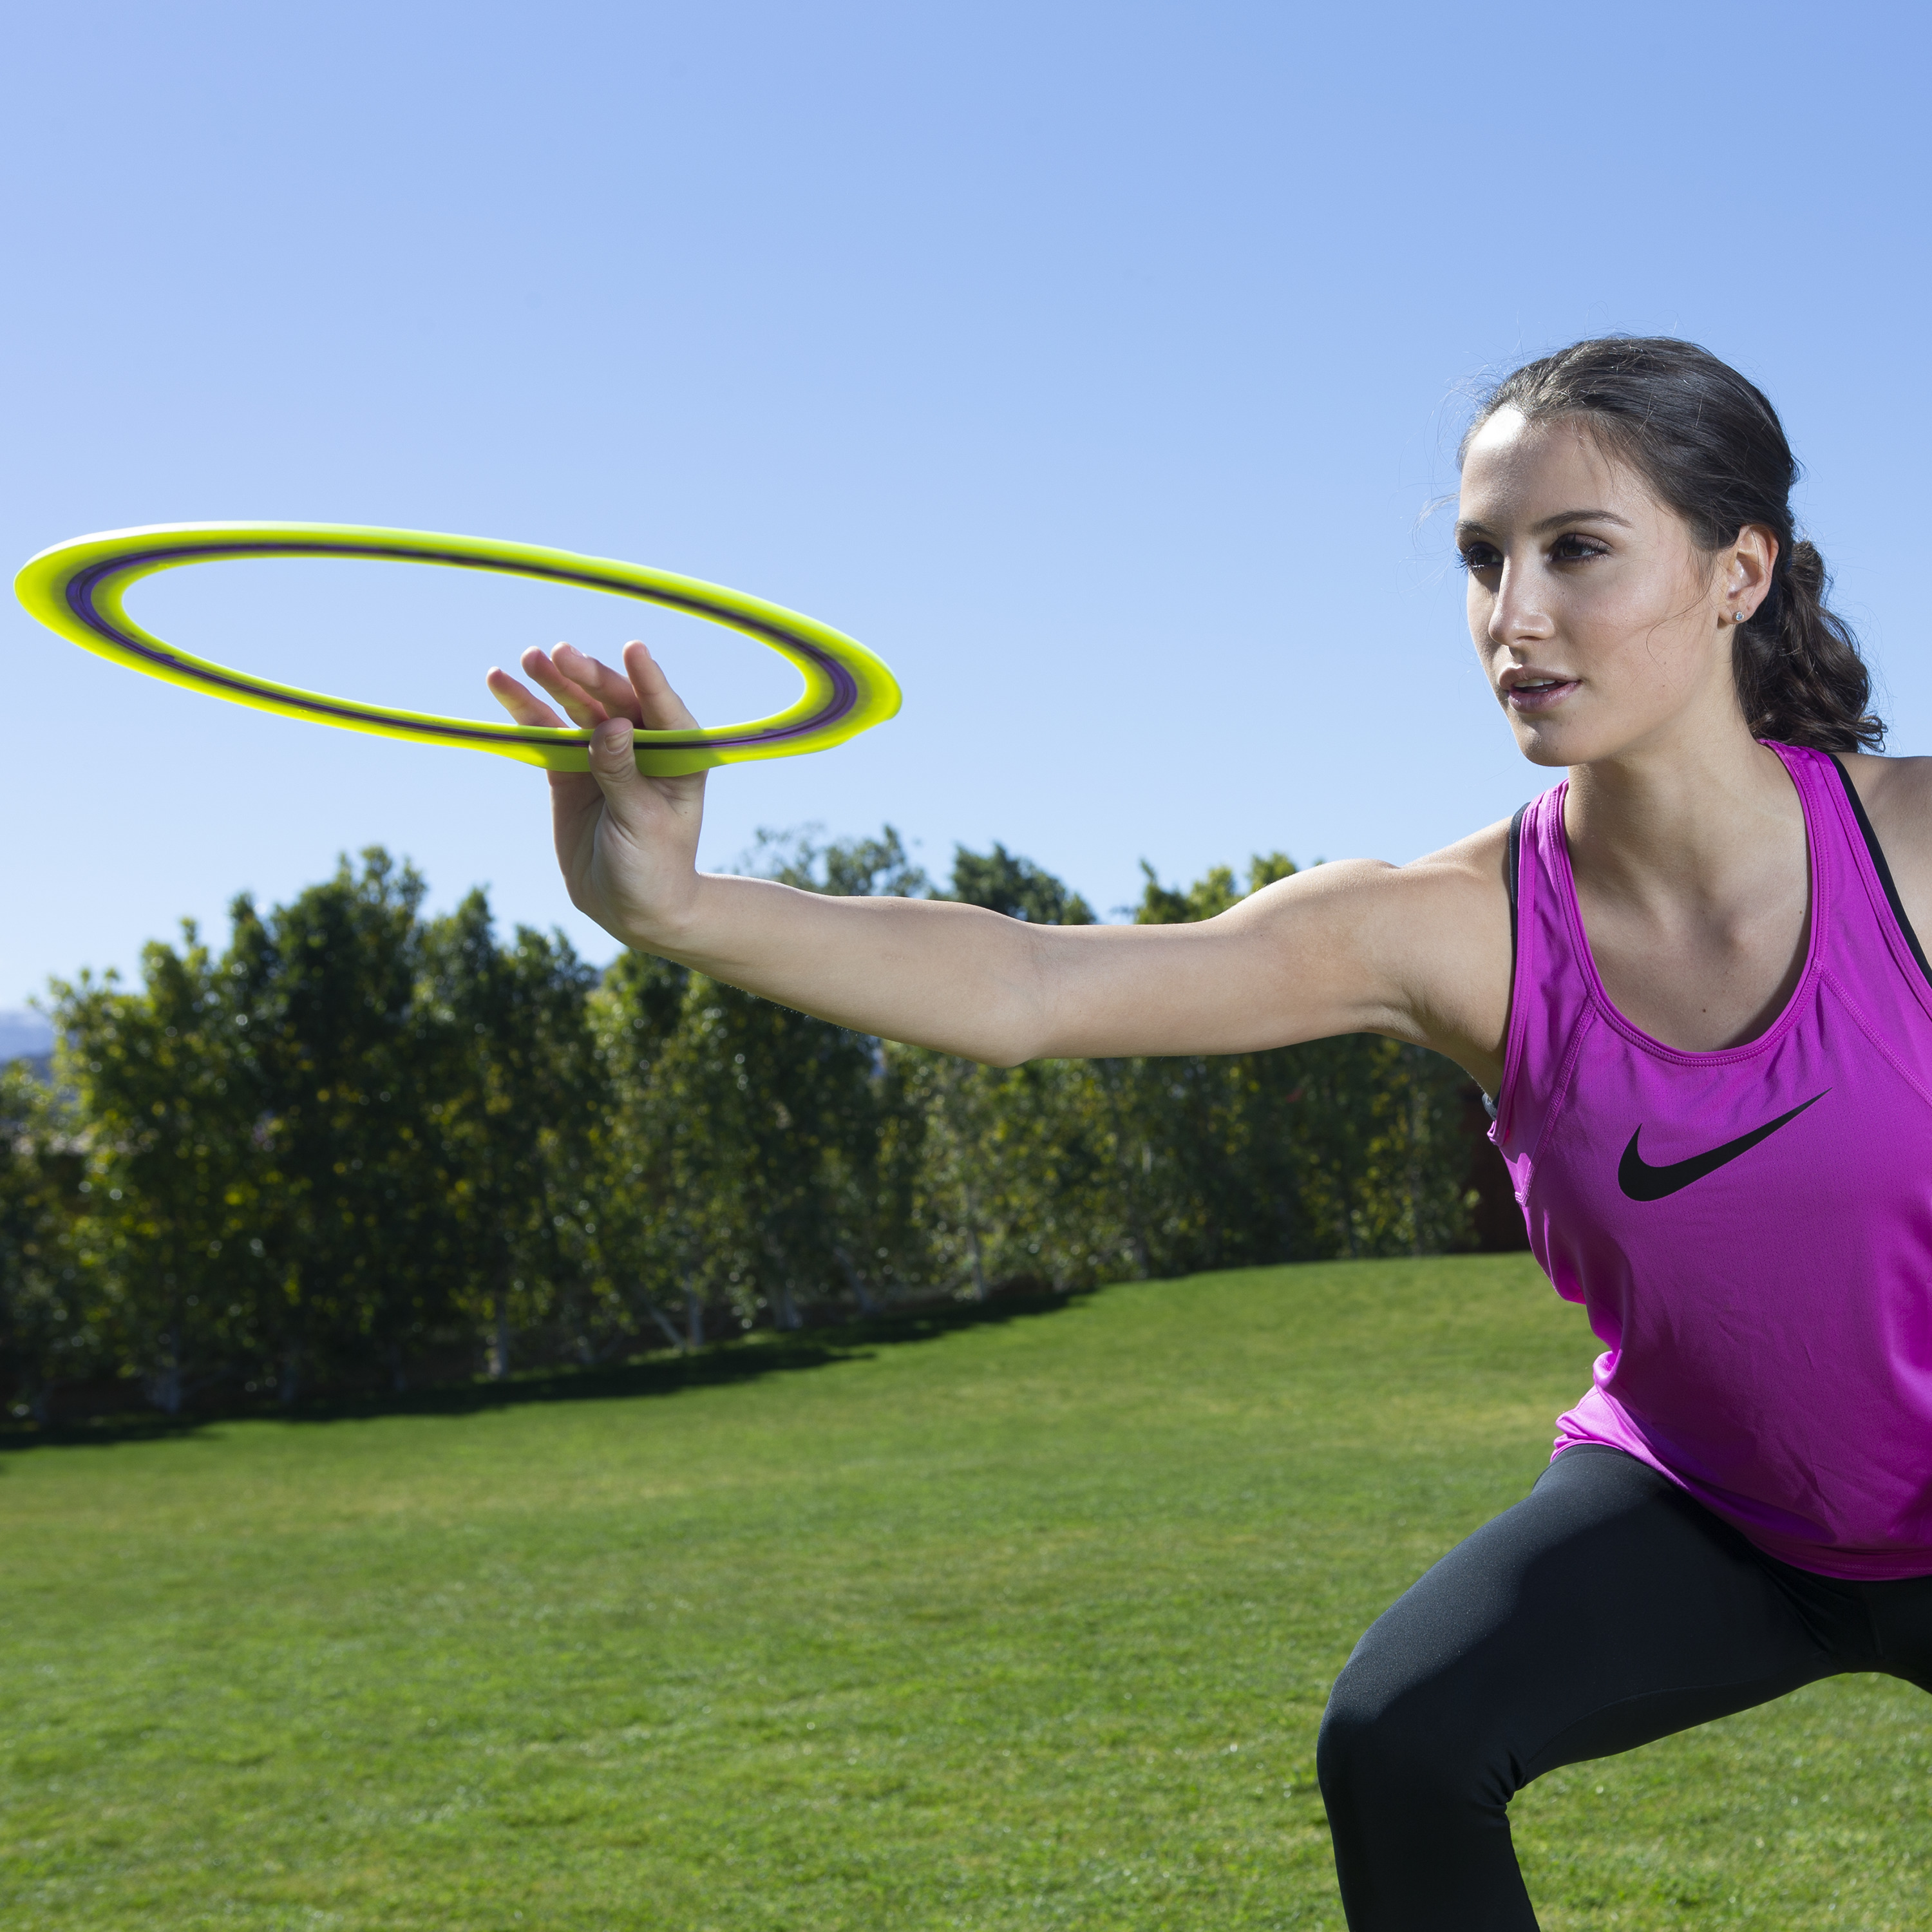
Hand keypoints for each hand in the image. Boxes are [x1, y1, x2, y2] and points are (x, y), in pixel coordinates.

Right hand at [485, 641, 706, 945]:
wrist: (629, 907)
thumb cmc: (654, 867)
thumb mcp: (642, 822)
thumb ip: (623, 774)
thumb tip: (610, 725)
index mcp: (679, 756)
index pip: (665, 711)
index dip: (648, 680)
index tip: (633, 649)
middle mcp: (644, 746)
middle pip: (614, 701)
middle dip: (587, 677)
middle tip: (560, 654)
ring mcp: (603, 754)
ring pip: (577, 710)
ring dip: (553, 684)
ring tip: (530, 657)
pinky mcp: (570, 769)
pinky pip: (546, 734)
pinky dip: (525, 711)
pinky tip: (501, 683)